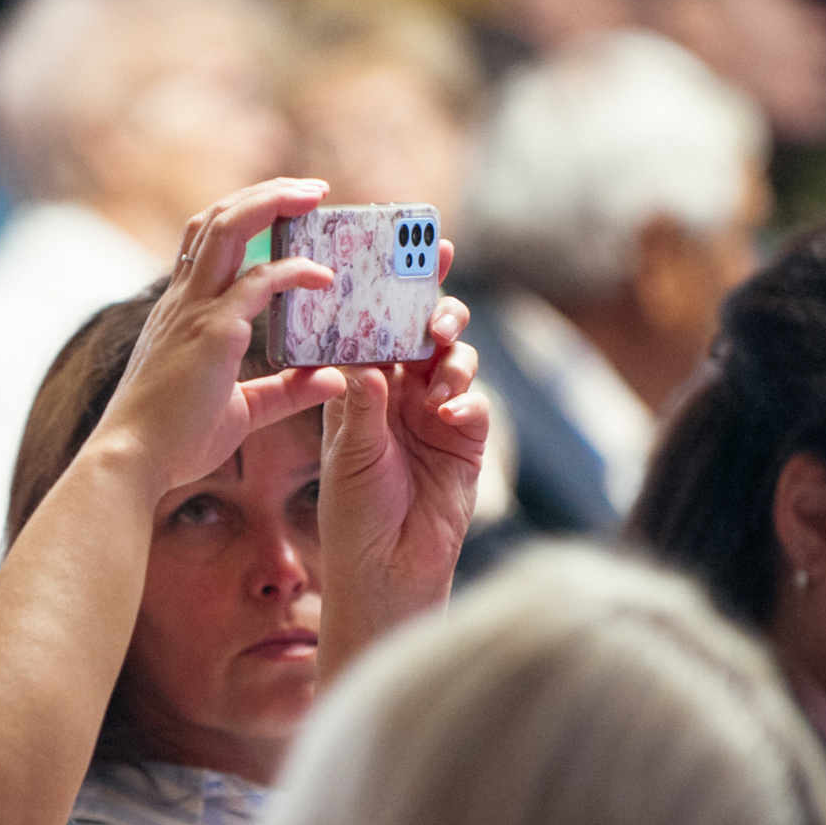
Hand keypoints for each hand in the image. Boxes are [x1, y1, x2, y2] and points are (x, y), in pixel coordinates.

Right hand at [90, 179, 347, 494]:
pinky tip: (325, 277)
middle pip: (217, 216)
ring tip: (316, 196)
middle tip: (312, 189)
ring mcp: (195, 310)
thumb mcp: (242, 412)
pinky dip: (295, 269)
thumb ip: (285, 392)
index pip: (204, 239)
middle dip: (266, 192)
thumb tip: (331, 378)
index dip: (243, 214)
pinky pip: (260, 281)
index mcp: (180, 312)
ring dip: (275, 202)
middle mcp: (183, 300)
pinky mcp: (214, 332)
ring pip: (229, 226)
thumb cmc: (174, 442)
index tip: (284, 210)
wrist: (134, 462)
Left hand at [314, 295, 490, 673]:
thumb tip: (368, 359)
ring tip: (438, 367)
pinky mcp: (467, 440)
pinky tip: (448, 412)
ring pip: (456, 360)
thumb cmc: (353, 513)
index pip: (379, 328)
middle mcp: (402, 394)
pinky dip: (466, 399)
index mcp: (363, 388)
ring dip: (451, 354)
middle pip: (426, 334)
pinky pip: (475, 403)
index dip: (391, 292)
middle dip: (436, 308)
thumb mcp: (350, 453)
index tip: (404, 255)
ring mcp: (437, 414)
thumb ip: (364, 404)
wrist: (385, 569)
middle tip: (437, 304)